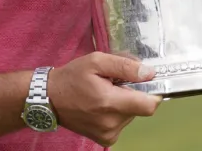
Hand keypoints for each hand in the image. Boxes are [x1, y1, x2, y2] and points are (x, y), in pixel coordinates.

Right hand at [47, 52, 163, 146]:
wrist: (49, 99)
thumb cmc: (72, 77)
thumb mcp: (96, 61)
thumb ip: (125, 66)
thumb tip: (149, 73)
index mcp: (109, 102)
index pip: (149, 105)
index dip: (152, 93)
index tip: (144, 83)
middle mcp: (111, 123)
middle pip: (140, 108)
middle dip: (133, 94)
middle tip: (114, 83)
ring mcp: (108, 134)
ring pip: (131, 116)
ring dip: (124, 103)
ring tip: (105, 93)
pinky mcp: (105, 139)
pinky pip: (122, 123)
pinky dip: (117, 113)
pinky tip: (101, 105)